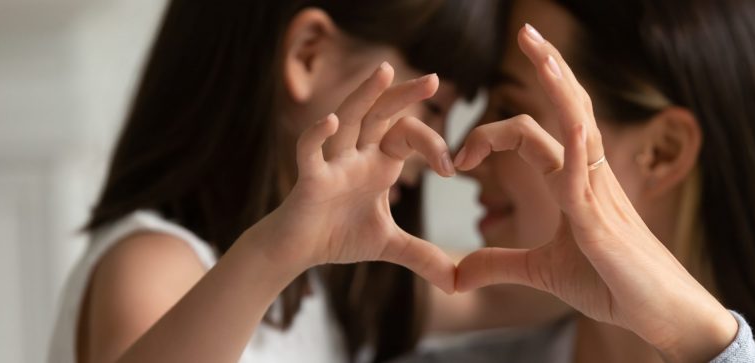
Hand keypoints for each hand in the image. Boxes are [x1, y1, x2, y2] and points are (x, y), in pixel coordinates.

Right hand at [246, 62, 456, 292]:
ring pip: (348, 119)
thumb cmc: (338, 236)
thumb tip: (457, 283)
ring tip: (384, 71)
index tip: (452, 169)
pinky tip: (329, 122)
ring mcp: (332, 163)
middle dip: (404, 94)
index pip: (408, 134)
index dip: (433, 145)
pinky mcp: (309, 179)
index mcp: (379, 163)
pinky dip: (317, 135)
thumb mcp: (389, 246)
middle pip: (380, 113)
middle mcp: (357, 155)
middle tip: (434, 79)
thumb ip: (422, 256)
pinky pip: (310, 151)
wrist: (297, 251)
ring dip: (364, 96)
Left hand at [453, 25, 736, 360]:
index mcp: (575, 183)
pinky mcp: (603, 220)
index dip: (491, 136)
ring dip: (560, 86)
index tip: (460, 157)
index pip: (532, 136)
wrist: (658, 315)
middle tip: (524, 32)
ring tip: (540, 51)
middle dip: (548, 68)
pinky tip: (570, 117)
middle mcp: (589, 177)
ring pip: (581, 125)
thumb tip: (455, 274)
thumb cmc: (612, 287)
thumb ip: (498, 263)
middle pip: (568, 108)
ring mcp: (600, 193)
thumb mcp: (541, 273)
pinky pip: (587, 171)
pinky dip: (577, 141)